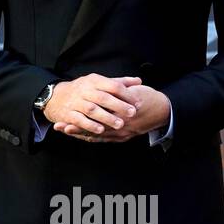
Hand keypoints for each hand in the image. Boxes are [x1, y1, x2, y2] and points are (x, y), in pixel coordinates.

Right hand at [43, 73, 141, 140]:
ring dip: (106, 117)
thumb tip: (138, 81)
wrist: (55, 97)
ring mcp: (75, 102)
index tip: (138, 102)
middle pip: (104, 97)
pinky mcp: (68, 113)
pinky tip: (100, 130)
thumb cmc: (83, 90)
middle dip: (119, 105)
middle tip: (132, 113)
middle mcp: (85, 90)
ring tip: (119, 124)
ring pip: (92, 109)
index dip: (126, 94)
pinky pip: (79, 119)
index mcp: (94, 80)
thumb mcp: (99, 82)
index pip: (113, 85)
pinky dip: (89, 125)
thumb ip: (119, 82)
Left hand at [53, 82, 169, 142]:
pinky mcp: (122, 137)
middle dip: (76, 128)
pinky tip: (80, 136)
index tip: (66, 114)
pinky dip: (91, 138)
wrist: (163, 111)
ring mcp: (121, 134)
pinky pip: (104, 140)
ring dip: (80, 134)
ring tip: (65, 131)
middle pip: (93, 129)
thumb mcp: (134, 90)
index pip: (96, 116)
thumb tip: (107, 83)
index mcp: (121, 112)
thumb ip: (119, 88)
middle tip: (61, 127)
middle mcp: (120, 126)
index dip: (80, 116)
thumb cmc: (148, 98)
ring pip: (97, 136)